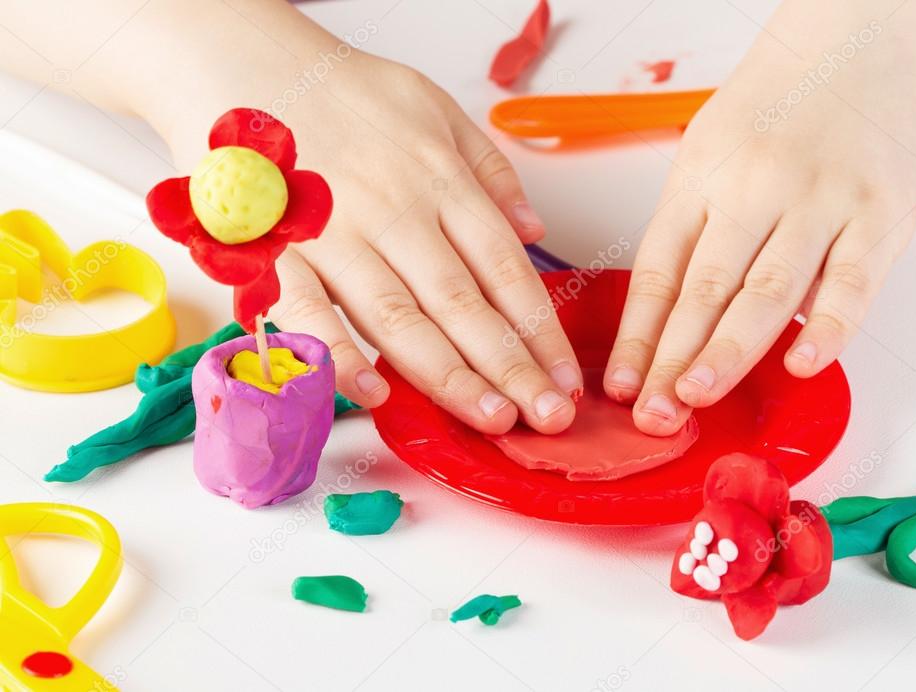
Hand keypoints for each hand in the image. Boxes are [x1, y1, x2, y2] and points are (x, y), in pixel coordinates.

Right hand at [122, 3, 582, 434]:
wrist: (240, 61)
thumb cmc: (341, 91)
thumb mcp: (434, 107)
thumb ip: (488, 169)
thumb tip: (534, 231)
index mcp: (438, 179)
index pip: (504, 268)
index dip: (540, 329)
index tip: (565, 375)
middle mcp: (394, 211)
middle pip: (463, 303)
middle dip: (510, 368)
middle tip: (547, 417)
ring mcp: (332, 234)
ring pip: (399, 318)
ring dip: (448, 376)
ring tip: (490, 418)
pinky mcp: (273, 251)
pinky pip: (308, 313)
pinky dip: (339, 355)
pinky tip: (376, 394)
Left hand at [603, 0, 915, 434]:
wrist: (861, 42)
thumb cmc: (776, 109)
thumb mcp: (709, 154)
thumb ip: (696, 230)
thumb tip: (673, 320)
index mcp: (702, 180)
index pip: (660, 271)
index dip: (638, 335)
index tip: (621, 384)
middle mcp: (754, 190)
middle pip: (704, 288)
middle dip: (672, 358)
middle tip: (652, 413)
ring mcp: (819, 202)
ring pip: (767, 290)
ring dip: (728, 351)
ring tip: (694, 398)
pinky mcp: (879, 212)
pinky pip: (851, 281)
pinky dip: (827, 328)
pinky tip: (799, 364)